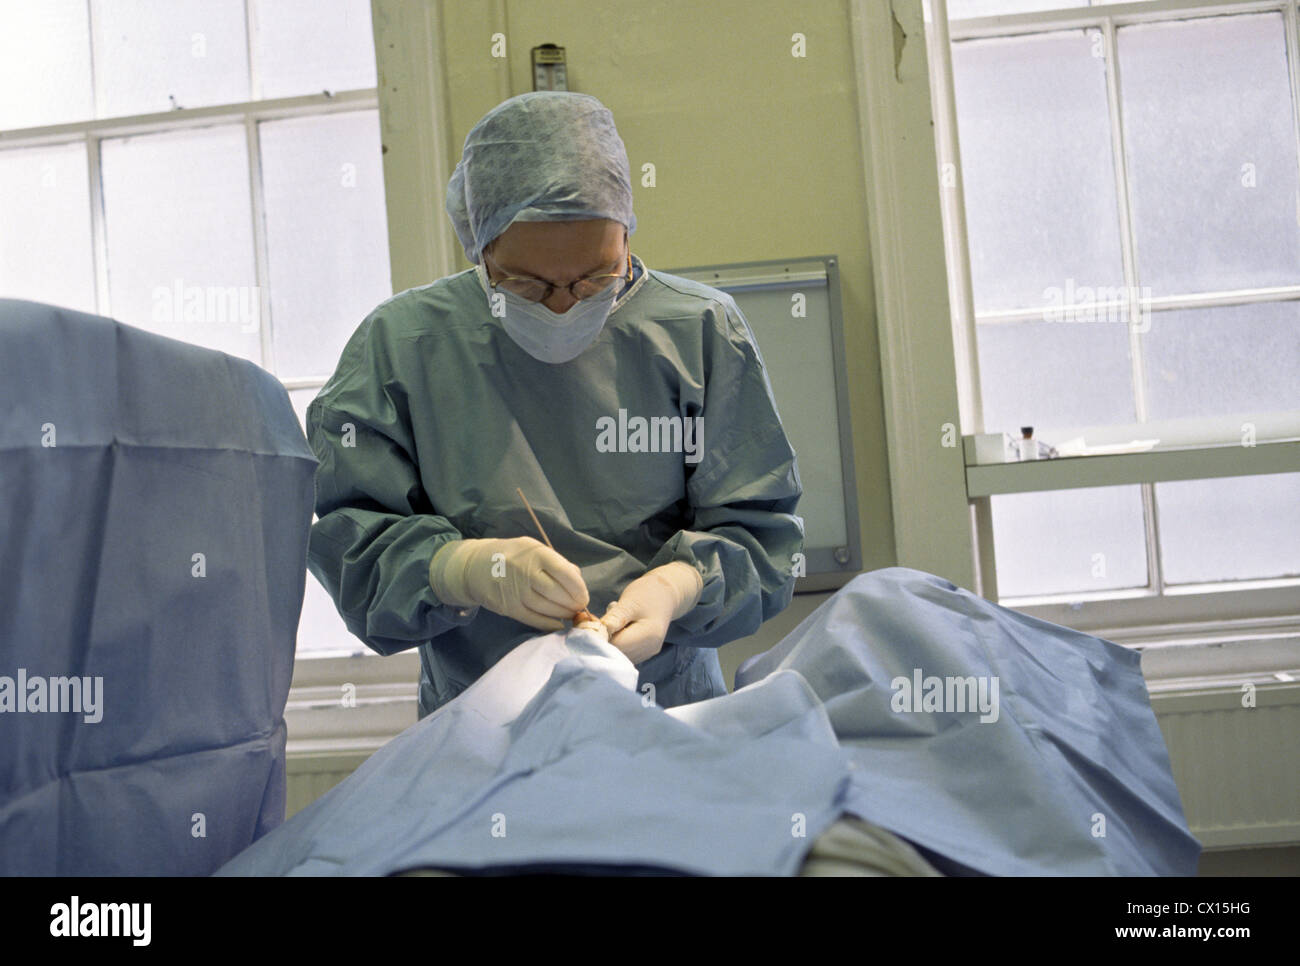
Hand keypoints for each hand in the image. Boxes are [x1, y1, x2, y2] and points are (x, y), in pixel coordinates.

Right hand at [428, 536, 587, 630]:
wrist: (475, 567)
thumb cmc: (512, 556)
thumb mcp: (534, 549)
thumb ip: (557, 562)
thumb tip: (578, 581)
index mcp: (536, 554)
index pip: (565, 573)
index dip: (579, 588)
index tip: (583, 595)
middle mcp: (525, 572)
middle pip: (557, 593)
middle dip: (573, 603)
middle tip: (578, 607)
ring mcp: (515, 591)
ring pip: (547, 608)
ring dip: (563, 614)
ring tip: (569, 614)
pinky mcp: (508, 607)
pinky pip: (534, 619)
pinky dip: (549, 624)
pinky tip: (557, 624)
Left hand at [600, 562, 702, 663]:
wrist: (665, 595)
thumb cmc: (647, 594)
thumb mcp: (629, 602)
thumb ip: (615, 618)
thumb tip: (597, 632)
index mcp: (648, 636)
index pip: (616, 646)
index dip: (600, 637)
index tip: (590, 624)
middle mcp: (649, 649)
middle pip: (617, 653)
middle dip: (603, 640)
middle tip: (597, 621)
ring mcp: (647, 653)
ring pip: (618, 655)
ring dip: (608, 642)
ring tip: (609, 623)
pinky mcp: (643, 653)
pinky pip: (623, 653)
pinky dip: (615, 643)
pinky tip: (616, 629)